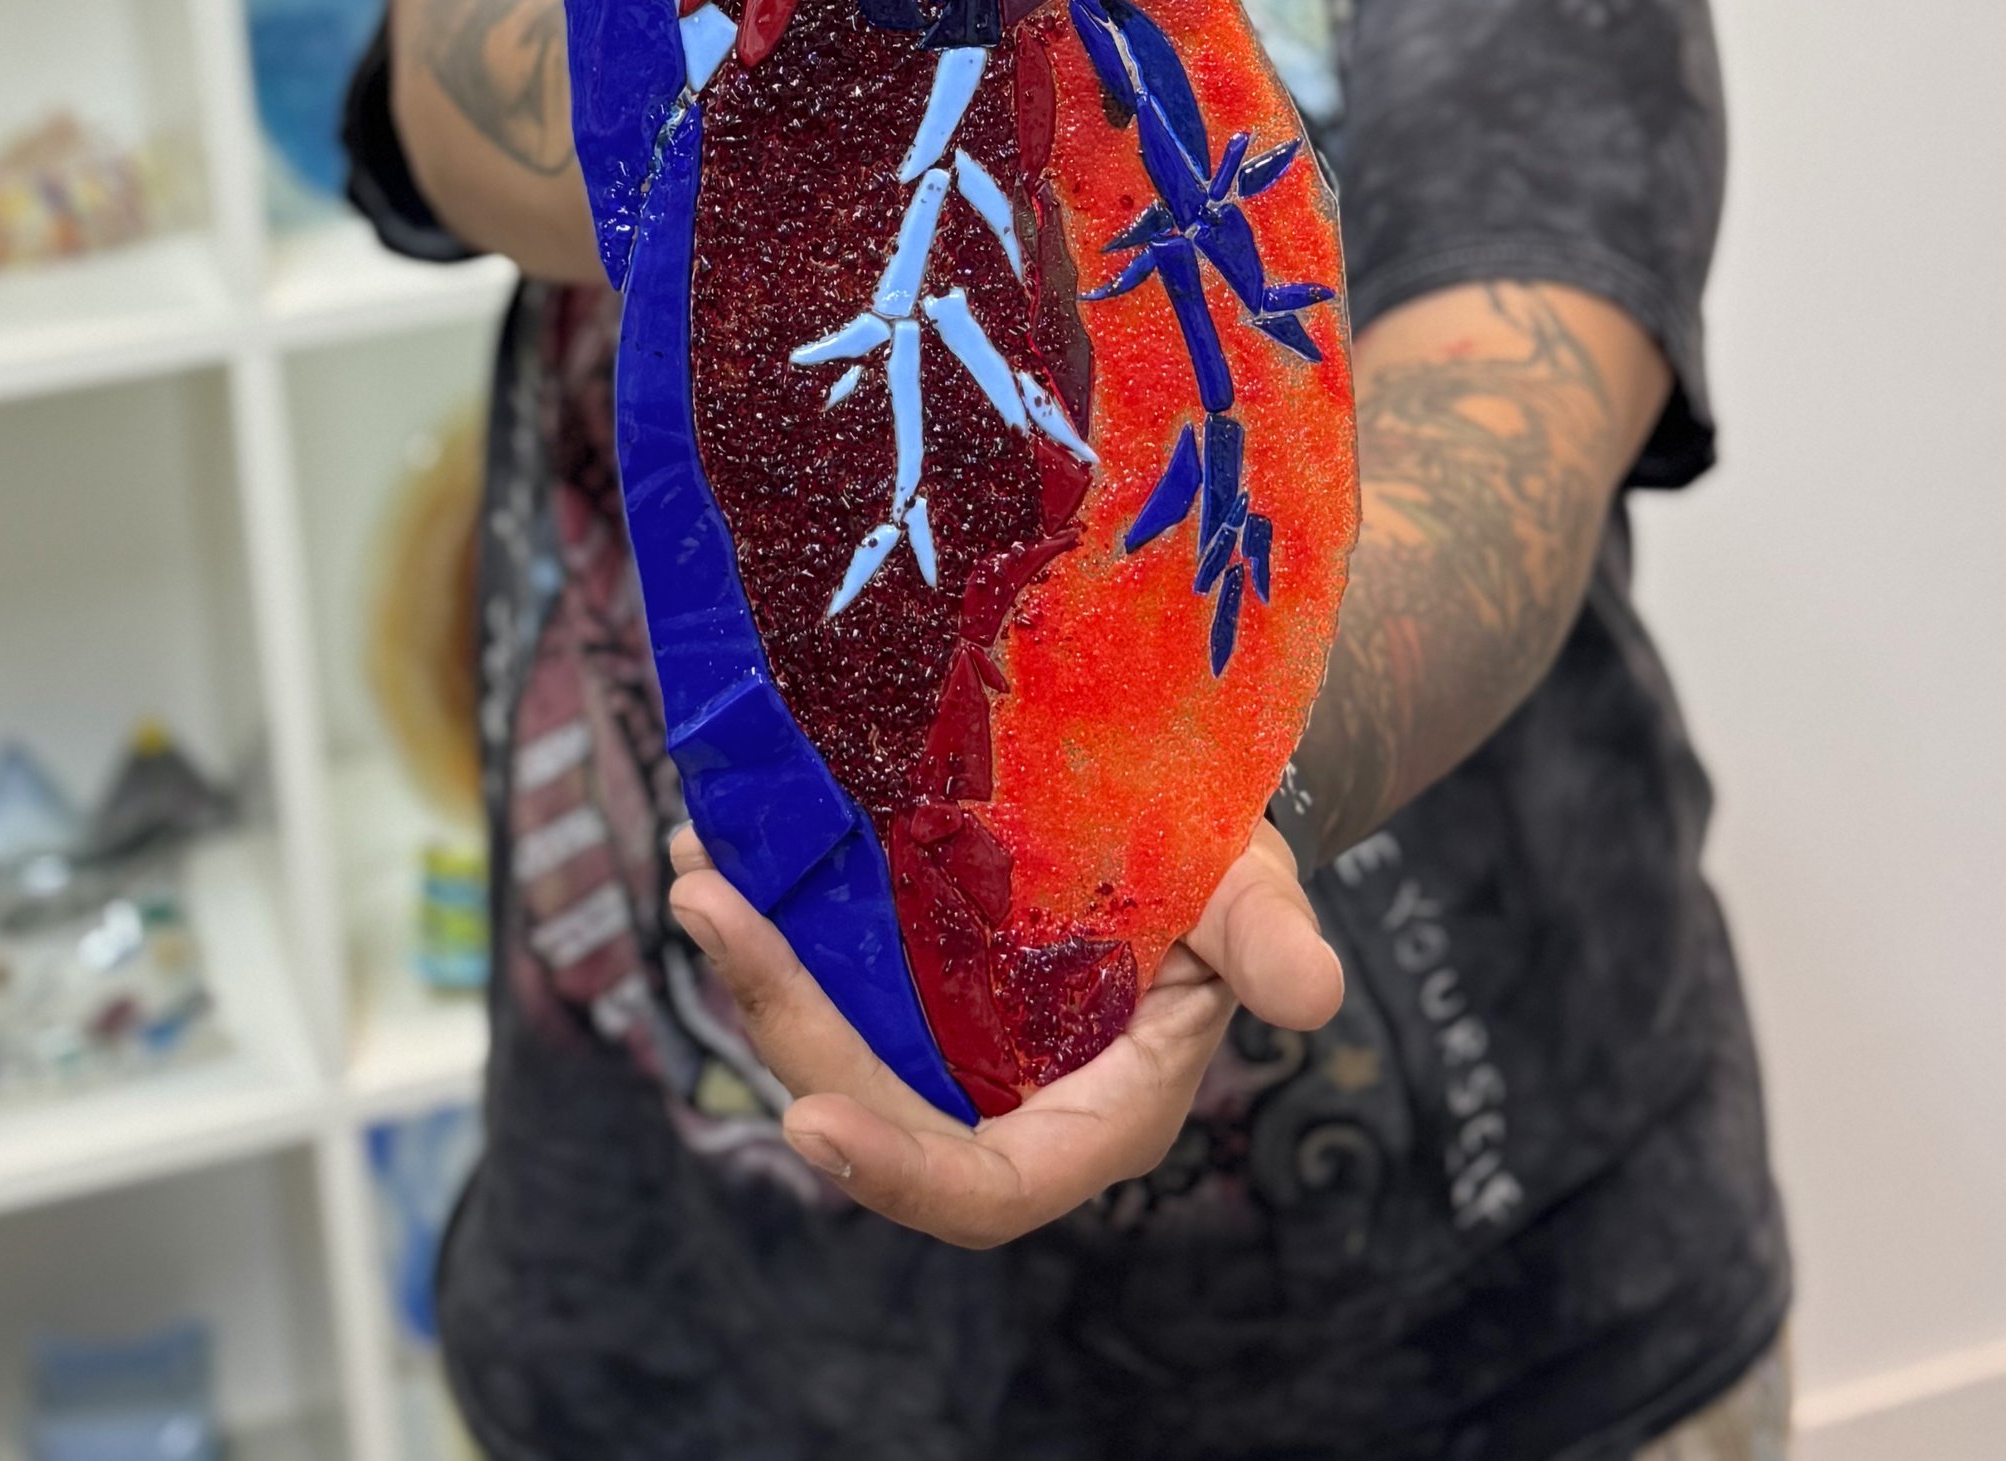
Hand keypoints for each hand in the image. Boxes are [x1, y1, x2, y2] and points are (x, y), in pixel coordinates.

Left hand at [665, 818, 1342, 1246]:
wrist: (1186, 816)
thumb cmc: (1225, 870)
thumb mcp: (1256, 894)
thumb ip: (1270, 943)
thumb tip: (1312, 994)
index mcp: (1090, 1116)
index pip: (980, 1189)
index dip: (894, 1172)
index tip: (806, 1122)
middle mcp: (1000, 1100)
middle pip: (870, 1103)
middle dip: (782, 1021)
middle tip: (708, 908)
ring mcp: (944, 1045)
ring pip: (832, 1039)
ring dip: (754, 968)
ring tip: (694, 865)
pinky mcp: (907, 984)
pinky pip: (826, 976)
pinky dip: (770, 919)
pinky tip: (719, 841)